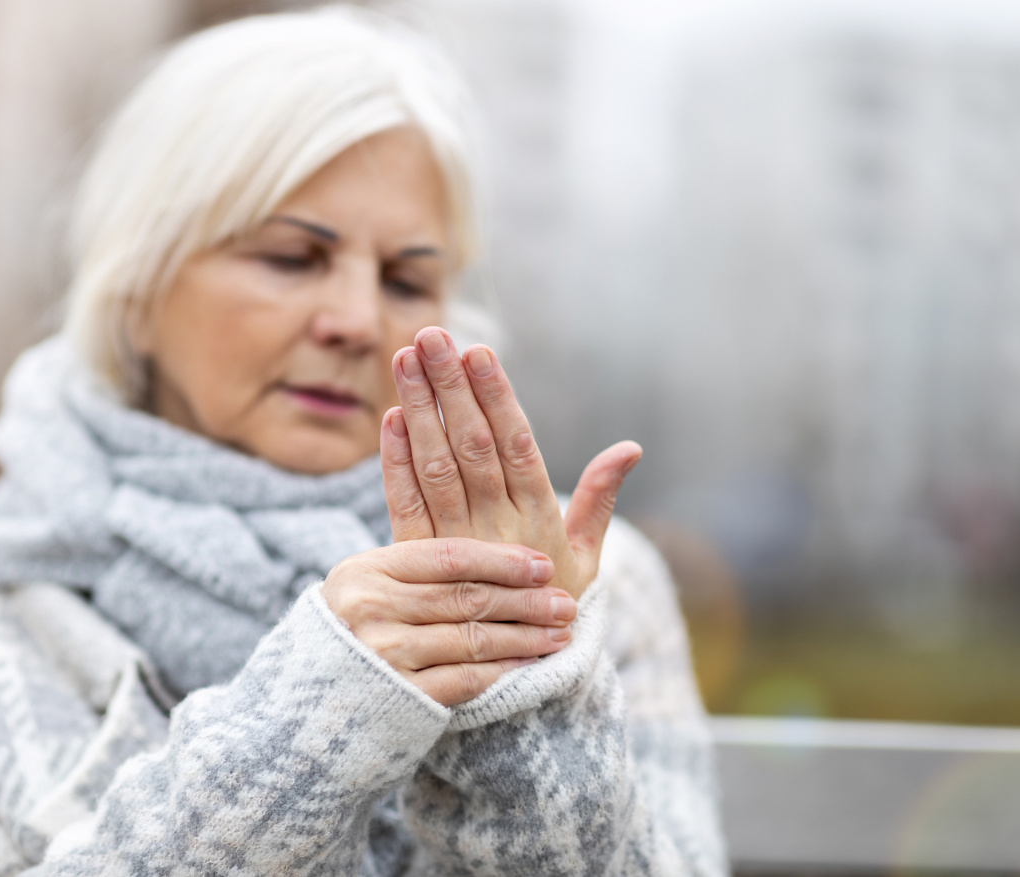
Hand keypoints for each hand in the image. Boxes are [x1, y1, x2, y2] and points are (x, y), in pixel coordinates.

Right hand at [321, 538, 577, 705]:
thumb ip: (413, 564)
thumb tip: (483, 524)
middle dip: (524, 599)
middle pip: (466, 597)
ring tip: (559, 632)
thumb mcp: (365, 586)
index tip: (542, 564)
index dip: (501, 559)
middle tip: (565, 600)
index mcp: (365, 571)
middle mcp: (371, 609)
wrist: (312, 706)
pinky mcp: (400, 696)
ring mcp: (384, 655)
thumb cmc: (351, 635)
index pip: (447, 557)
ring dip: (524, 636)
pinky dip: (504, 670)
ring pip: (473, 638)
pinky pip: (466, 678)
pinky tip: (530, 664)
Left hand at [383, 326, 641, 599]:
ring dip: (419, 411)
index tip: (479, 353)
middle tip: (431, 337)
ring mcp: (454, 546)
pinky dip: (394, 463)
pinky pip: (404, 507)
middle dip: (450, 388)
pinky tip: (389, 420)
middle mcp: (496, 530)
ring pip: (435, 469)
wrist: (515, 682)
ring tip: (405, 358)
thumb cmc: (554, 607)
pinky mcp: (417, 562)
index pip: (516, 447)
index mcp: (539, 522)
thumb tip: (630, 448)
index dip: (496, 399)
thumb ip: (600, 499)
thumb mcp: (586, 558)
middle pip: (471, 448)